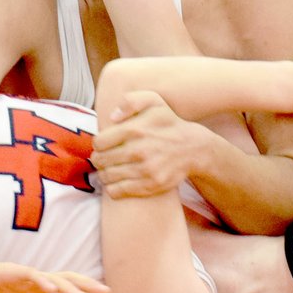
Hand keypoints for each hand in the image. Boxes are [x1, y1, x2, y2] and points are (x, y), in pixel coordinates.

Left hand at [91, 91, 213, 197]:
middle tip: (105, 158)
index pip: (99, 142)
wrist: (193, 148)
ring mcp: (144, 170)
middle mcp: (138, 150)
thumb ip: (130, 101)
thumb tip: (112, 117)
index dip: (99, 144)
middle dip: (99, 159)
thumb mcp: (154, 102)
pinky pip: (117, 191)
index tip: (104, 144)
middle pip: (100, 161)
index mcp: (134, 130)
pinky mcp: (149, 185)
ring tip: (111, 169)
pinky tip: (118, 180)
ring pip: (107, 176)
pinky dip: (113, 187)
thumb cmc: (168, 124)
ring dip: (105, 173)